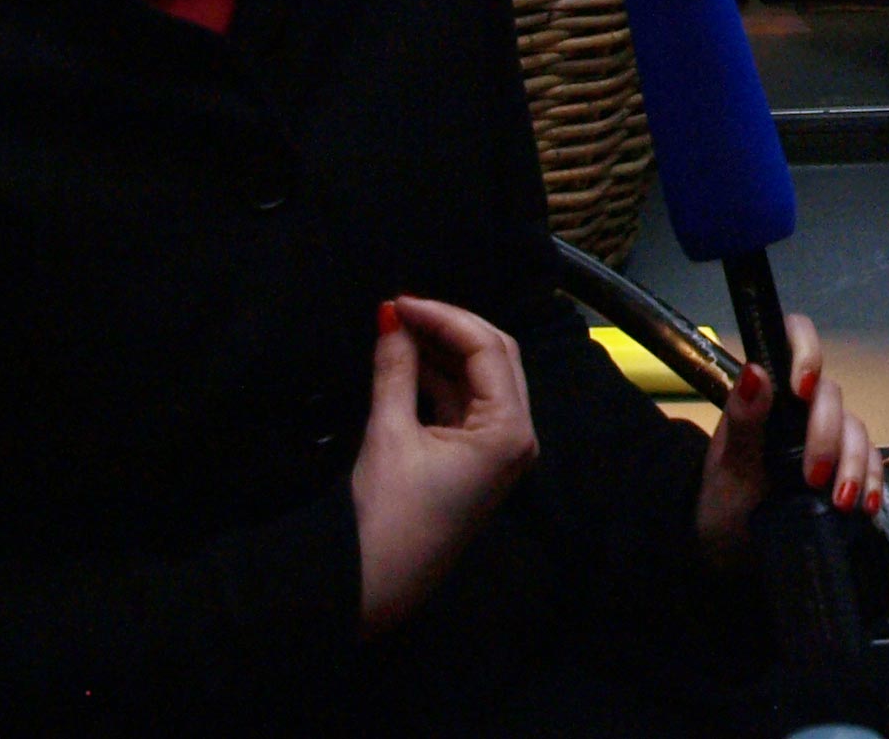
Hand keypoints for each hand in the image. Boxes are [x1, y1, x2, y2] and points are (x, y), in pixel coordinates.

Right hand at [349, 296, 536, 633]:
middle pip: (494, 357)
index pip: (489, 348)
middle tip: (401, 308)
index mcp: (510, 431)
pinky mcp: (475, 460)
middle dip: (449, 328)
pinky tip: (405, 359)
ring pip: (479, 379)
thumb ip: (396, 367)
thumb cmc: (384, 516)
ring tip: (397, 327)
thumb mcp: (389, 432)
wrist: (371, 587)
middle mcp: (516, 437)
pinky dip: (437, 379)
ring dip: (442, 351)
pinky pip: (464, 404)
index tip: (400, 300)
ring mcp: (498, 451)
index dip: (444, 316)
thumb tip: (391, 315)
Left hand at [696, 312, 883, 568]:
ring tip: (842, 501)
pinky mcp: (844, 466)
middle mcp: (800, 405)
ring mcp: (826, 434)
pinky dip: (873, 480)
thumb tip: (755, 371)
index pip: (792, 340)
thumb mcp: (728, 462)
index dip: (806, 351)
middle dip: (827, 435)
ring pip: (856, 428)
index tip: (801, 389)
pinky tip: (867, 504)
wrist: (729, 546)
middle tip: (813, 477)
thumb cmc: (723, 497)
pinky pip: (870, 460)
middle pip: (831, 395)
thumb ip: (743, 417)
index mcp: (769, 391)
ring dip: (855, 463)